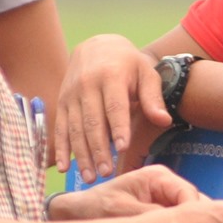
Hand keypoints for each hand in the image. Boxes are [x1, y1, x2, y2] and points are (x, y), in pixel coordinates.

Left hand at [50, 165, 200, 220]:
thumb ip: (150, 216)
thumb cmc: (95, 207)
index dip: (194, 216)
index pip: (190, 194)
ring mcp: (165, 202)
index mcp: (159, 177)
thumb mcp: (121, 212)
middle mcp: (166, 187)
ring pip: (187, 220)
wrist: (77, 215)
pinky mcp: (161, 217)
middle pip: (194, 207)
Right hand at [51, 34, 167, 178]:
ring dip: (81, 155)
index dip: (118, 127)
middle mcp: (87, 85)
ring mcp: (71, 95)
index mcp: (110, 76)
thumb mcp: (145, 72)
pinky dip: (61, 149)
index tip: (123, 148)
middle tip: (106, 173)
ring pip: (74, 129)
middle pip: (92, 122)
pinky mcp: (61, 102)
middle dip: (98, 149)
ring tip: (90, 177)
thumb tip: (163, 120)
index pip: (114, 106)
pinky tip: (64, 167)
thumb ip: (152, 97)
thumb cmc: (127, 63)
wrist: (96, 45)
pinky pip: (59, 128)